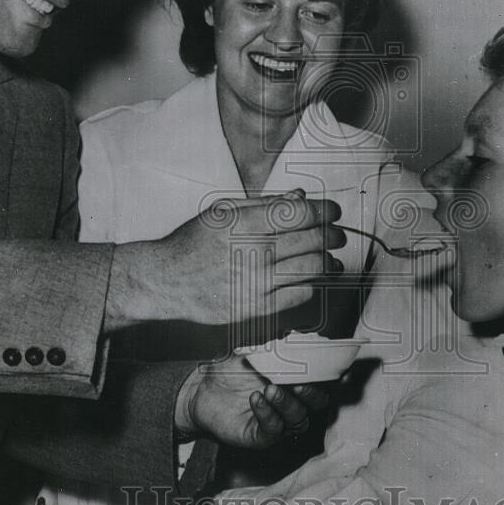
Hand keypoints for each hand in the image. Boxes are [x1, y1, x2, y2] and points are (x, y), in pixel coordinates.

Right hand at [106, 189, 343, 329]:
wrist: (167, 282)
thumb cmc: (194, 242)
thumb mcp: (222, 211)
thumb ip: (263, 204)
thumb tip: (301, 196)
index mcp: (246, 222)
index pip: (301, 213)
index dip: (324, 210)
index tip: (332, 212)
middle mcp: (255, 252)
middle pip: (313, 240)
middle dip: (333, 234)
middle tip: (336, 234)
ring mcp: (257, 282)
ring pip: (313, 268)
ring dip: (330, 261)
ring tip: (332, 259)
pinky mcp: (257, 308)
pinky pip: (300, 295)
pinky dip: (312, 284)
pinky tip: (311, 279)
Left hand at [174, 354, 329, 448]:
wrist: (202, 388)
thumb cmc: (231, 370)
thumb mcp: (253, 352)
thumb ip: (275, 346)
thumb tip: (292, 333)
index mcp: (295, 383)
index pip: (323, 384)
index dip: (333, 380)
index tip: (339, 373)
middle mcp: (291, 404)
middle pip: (316, 404)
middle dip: (311, 394)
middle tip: (297, 384)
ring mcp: (277, 422)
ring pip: (297, 419)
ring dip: (287, 404)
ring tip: (269, 389)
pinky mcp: (260, 436)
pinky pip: (272, 430)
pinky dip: (267, 414)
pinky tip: (255, 399)